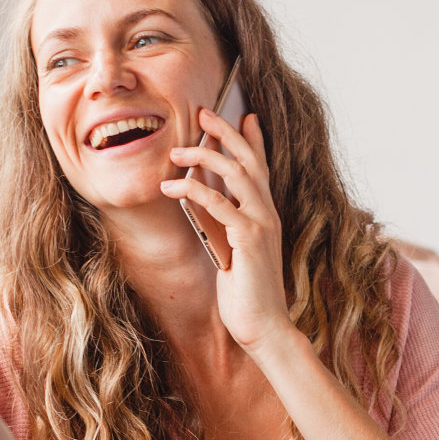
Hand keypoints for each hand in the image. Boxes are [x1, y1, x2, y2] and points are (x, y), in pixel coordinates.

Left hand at [160, 109, 293, 354]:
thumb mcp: (230, 252)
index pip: (260, 168)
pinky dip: (192, 190)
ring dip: (203, 155)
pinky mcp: (248, 238)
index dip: (252, 140)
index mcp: (265, 216)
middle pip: (248, 160)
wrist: (265, 327)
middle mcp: (267, 214)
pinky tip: (171, 187)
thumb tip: (200, 199)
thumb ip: (221, 224)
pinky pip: (218, 203)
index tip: (243, 115)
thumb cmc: (247, 295)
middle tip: (202, 112)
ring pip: (235, 173)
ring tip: (176, 150)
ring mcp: (260, 224)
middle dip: (225, 132)